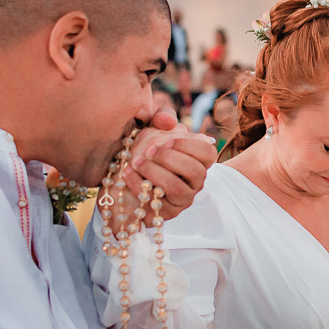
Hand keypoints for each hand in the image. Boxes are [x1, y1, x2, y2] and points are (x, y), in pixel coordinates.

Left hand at [98, 115, 216, 234]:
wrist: (120, 172)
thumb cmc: (142, 148)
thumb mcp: (152, 126)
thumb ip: (162, 116)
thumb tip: (168, 121)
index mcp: (197, 159)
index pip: (208, 153)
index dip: (189, 145)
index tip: (167, 139)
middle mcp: (194, 181)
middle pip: (196, 171)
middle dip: (170, 159)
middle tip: (150, 150)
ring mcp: (182, 198)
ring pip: (177, 188)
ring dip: (155, 172)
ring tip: (136, 162)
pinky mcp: (165, 213)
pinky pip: (157, 202)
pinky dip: (139, 184)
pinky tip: (127, 173)